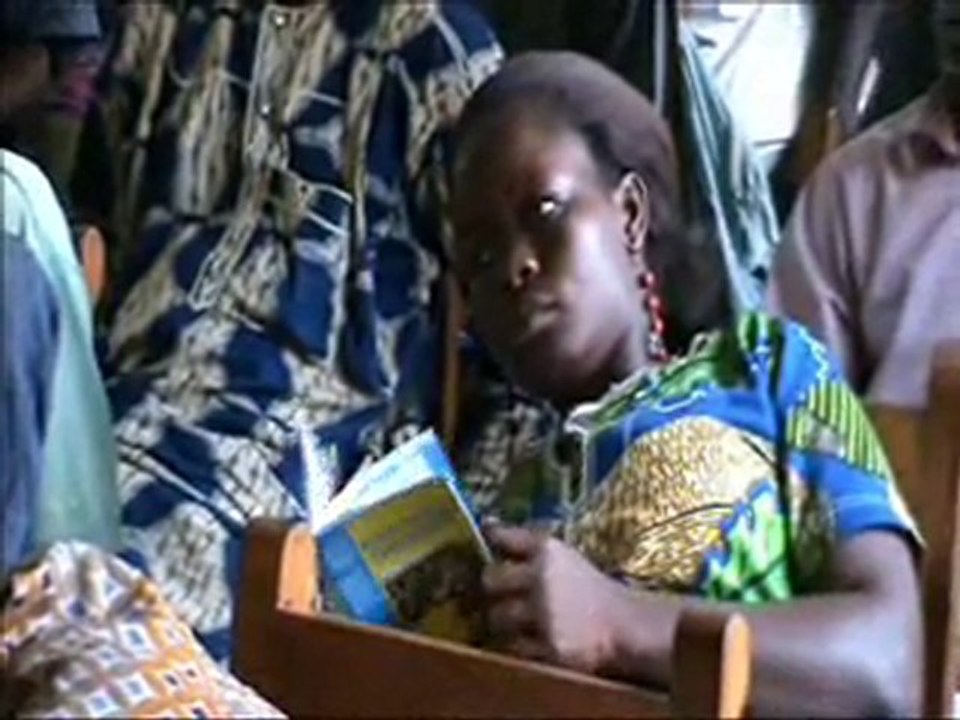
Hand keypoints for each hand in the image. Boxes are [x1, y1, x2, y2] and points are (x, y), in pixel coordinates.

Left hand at [481, 523, 619, 674]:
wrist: (624, 624)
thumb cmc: (587, 586)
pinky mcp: (550, 646)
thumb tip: (487, 524)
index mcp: (548, 550)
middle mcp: (543, 579)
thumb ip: (524, 543)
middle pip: (490, 579)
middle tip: (504, 593)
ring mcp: (545, 614)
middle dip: (494, 587)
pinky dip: (520, 644)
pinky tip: (535, 638)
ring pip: (497, 616)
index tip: (488, 538)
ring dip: (504, 619)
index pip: (505, 537)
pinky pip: (514, 646)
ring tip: (522, 619)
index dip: (493, 538)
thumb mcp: (562, 556)